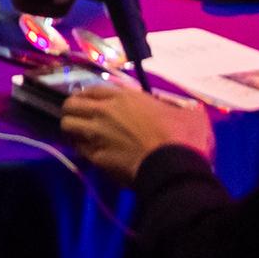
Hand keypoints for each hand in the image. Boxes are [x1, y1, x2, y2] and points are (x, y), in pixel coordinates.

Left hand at [60, 81, 214, 185]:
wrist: (174, 167)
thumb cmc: (184, 138)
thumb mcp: (190, 115)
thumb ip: (181, 108)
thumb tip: (185, 109)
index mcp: (125, 98)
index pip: (93, 90)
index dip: (87, 95)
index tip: (88, 100)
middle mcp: (105, 112)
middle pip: (72, 104)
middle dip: (72, 109)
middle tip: (79, 116)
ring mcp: (97, 134)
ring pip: (68, 125)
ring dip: (71, 128)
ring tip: (78, 133)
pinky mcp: (97, 157)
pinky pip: (80, 149)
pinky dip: (82, 149)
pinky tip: (90, 152)